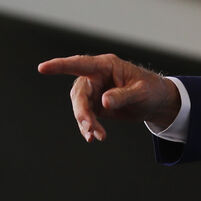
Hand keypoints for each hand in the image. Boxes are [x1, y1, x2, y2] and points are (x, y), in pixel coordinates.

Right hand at [37, 54, 180, 141]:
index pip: (80, 64)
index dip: (60, 65)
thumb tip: (103, 102)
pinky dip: (88, 127)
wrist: (157, 102)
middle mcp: (97, 76)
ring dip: (86, 122)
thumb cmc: (152, 90)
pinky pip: (86, 115)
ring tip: (97, 136)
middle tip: (90, 127)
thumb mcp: (141, 93)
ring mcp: (95, 90)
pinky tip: (94, 137)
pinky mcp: (96, 104)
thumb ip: (122, 96)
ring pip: (80, 106)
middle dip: (81, 111)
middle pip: (79, 92)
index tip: (42, 68)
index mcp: (106, 65)